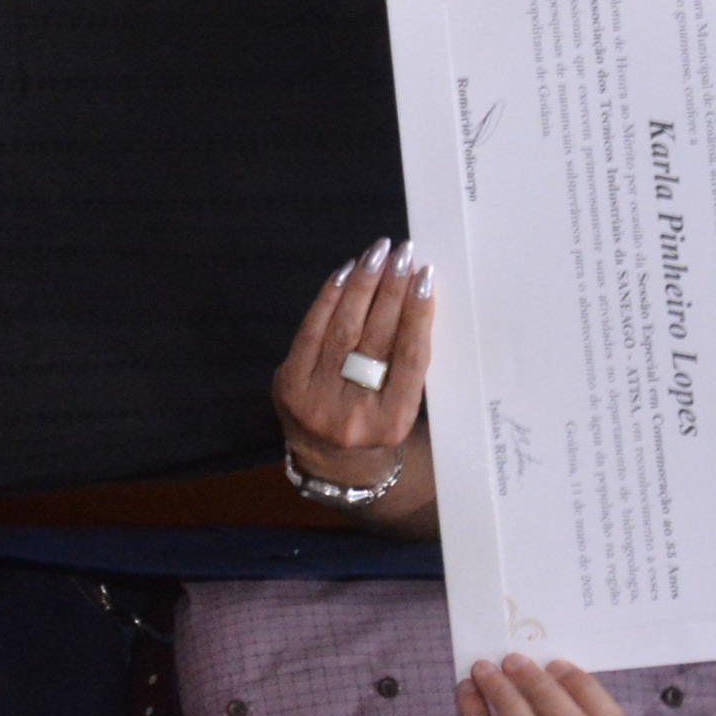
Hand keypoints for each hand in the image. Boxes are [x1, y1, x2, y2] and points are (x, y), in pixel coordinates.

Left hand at [272, 237, 432, 492]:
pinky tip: (345, 272)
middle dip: (391, 288)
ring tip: (378, 253)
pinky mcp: (289, 386)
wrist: (331, 462)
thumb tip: (414, 293)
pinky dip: (329, 298)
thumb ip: (407, 362)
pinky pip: (311, 331)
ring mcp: (316, 400)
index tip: (425, 276)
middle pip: (375, 338)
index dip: (418, 313)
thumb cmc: (377, 424)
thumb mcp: (401, 406)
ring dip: (362, 284)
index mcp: (392, 422)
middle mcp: (353, 415)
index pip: (409, 358)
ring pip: (343, 329)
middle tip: (403, 253)